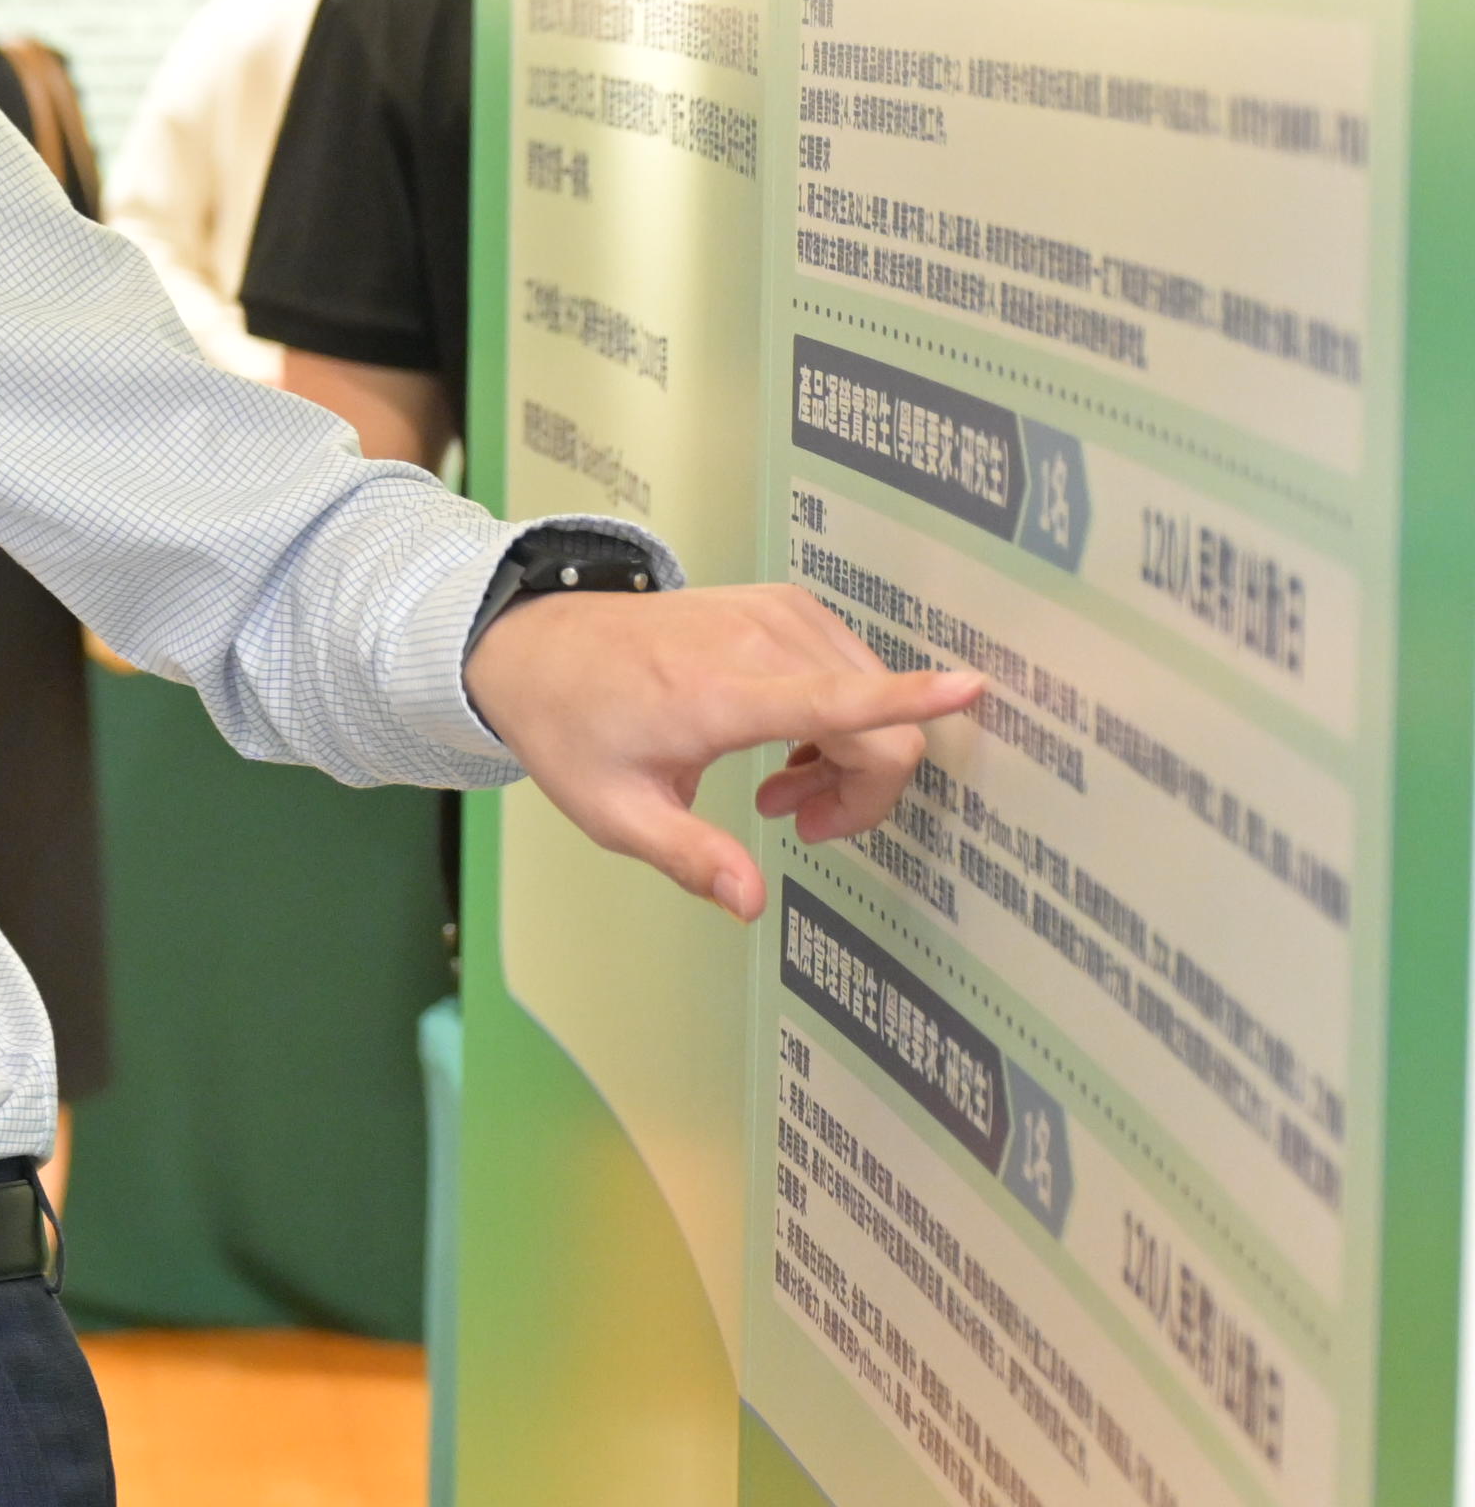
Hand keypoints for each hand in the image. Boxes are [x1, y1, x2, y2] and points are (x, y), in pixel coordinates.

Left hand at [470, 578, 985, 919]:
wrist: (532, 648)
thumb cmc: (572, 730)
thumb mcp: (615, 813)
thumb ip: (689, 857)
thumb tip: (750, 903)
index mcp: (716, 693)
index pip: (834, 698)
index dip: (912, 699)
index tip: (973, 689)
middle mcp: (756, 641)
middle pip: (875, 722)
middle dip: (864, 788)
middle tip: (796, 821)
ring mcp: (775, 613)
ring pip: (872, 696)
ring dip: (849, 755)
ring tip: (778, 786)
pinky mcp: (783, 603)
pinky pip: (852, 666)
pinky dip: (841, 714)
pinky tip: (787, 741)